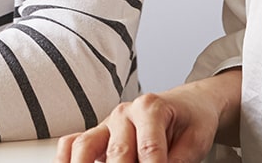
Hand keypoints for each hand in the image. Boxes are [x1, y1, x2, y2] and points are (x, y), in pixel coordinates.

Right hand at [55, 73, 238, 162]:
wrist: (186, 105)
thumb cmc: (190, 121)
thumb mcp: (195, 141)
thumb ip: (179, 160)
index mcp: (150, 107)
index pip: (149, 150)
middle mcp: (124, 113)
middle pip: (117, 153)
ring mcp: (107, 123)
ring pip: (85, 146)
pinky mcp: (98, 134)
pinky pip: (72, 143)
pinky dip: (66, 159)